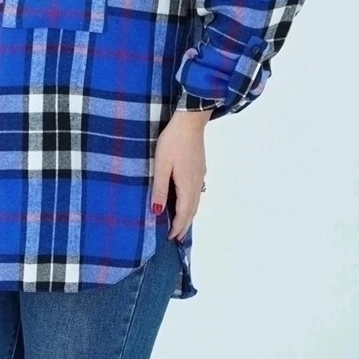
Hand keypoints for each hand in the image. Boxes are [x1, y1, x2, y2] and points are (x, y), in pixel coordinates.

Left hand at [152, 110, 209, 240]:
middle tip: (177, 237)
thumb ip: (160, 188)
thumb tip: (158, 211)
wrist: (190, 121)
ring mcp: (200, 174)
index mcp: (187, 185)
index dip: (177, 227)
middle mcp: (196, 183)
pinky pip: (197, 192)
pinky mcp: (200, 167)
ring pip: (196, 201)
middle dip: (184, 225)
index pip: (183, 213)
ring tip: (182, 223)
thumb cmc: (172, 142)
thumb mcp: (161, 165)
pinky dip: (191, 203)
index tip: (170, 238)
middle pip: (192, 210)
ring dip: (189, 214)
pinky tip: (186, 200)